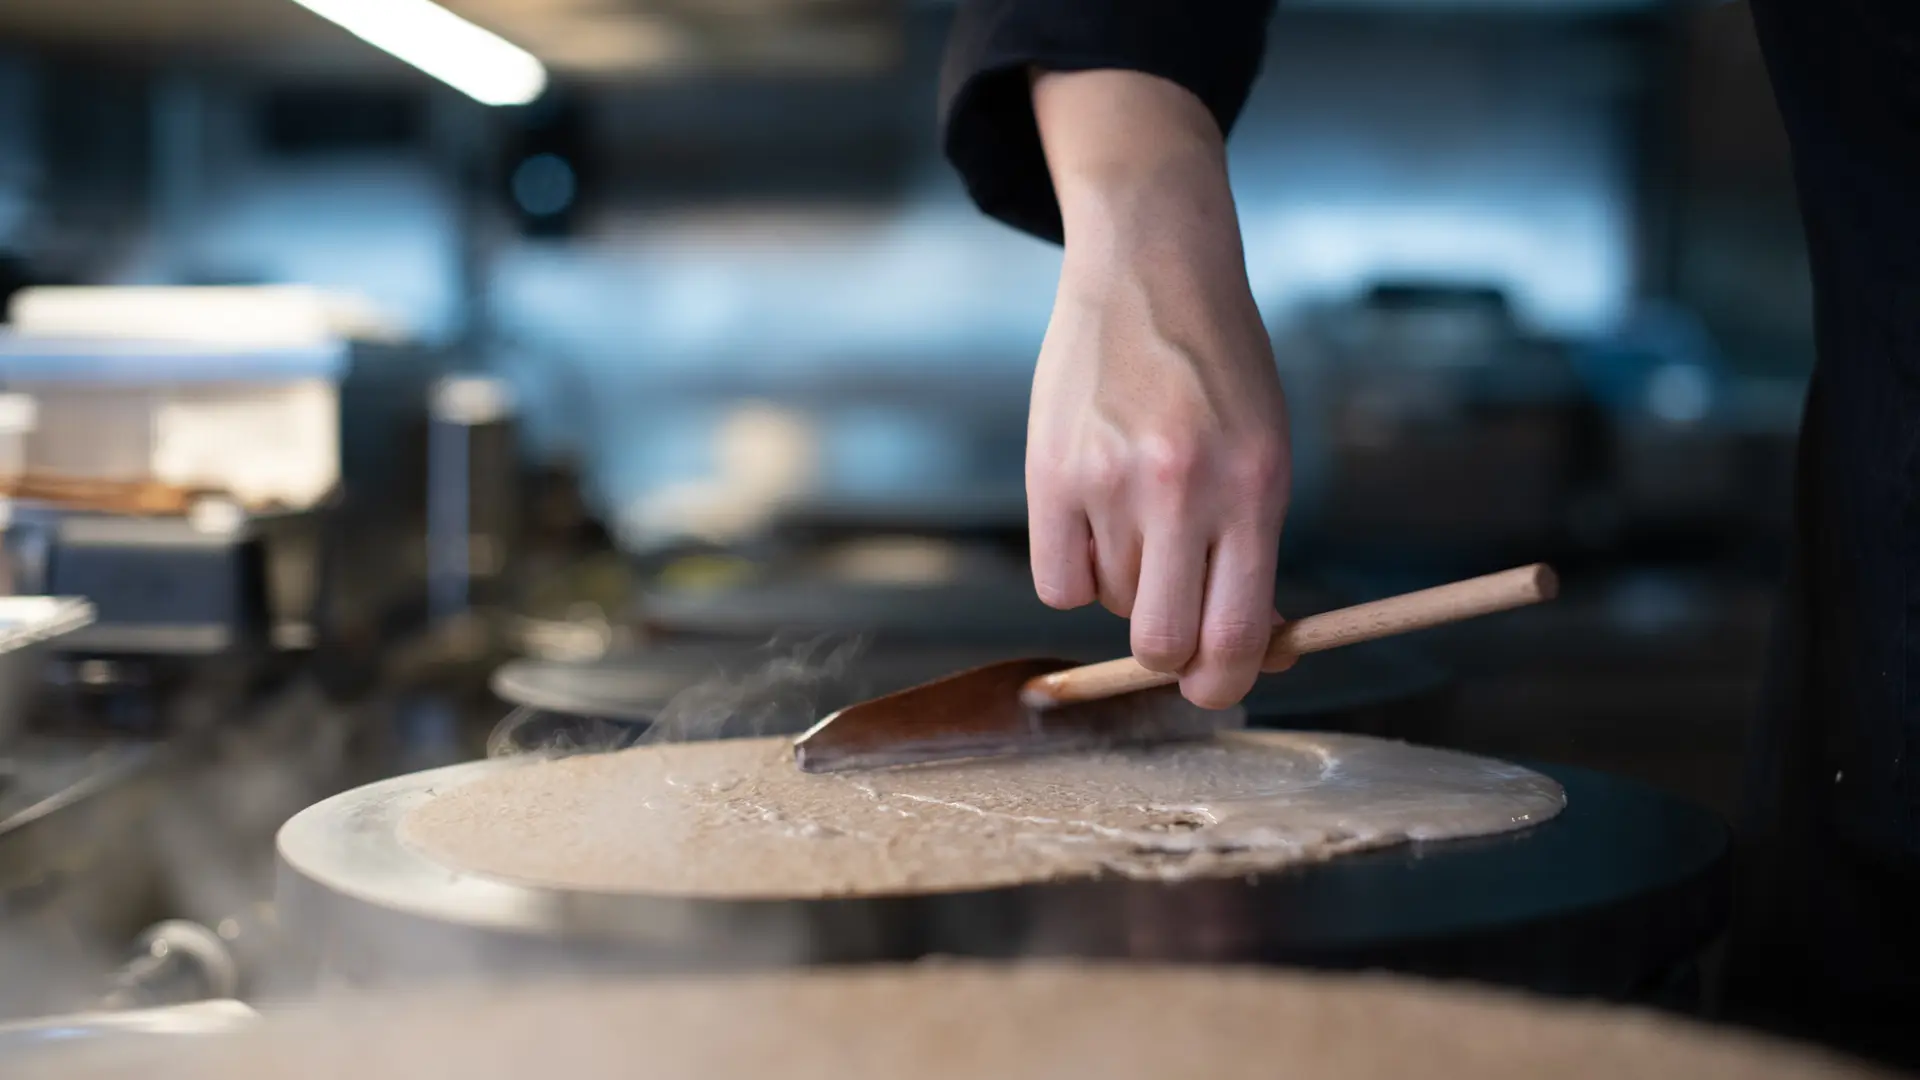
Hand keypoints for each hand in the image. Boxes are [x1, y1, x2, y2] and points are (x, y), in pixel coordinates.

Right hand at [1027, 69, 1291, 709]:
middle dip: (1169, 656)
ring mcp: (1109, 480)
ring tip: (1139, 515)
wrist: (1152, 269)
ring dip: (1126, 586)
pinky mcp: (1049, 472)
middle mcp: (1182, 489)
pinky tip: (1094, 523)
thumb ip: (1253, 553)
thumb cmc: (1220, 370)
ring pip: (1110, 604)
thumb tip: (1246, 653)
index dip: (1224, 683)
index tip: (1216, 686)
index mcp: (1254, 489)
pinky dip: (1076, 572)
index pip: (1235, 636)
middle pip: (1162, 642)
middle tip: (1172, 634)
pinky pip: (1056, 583)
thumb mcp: (1265, 454)